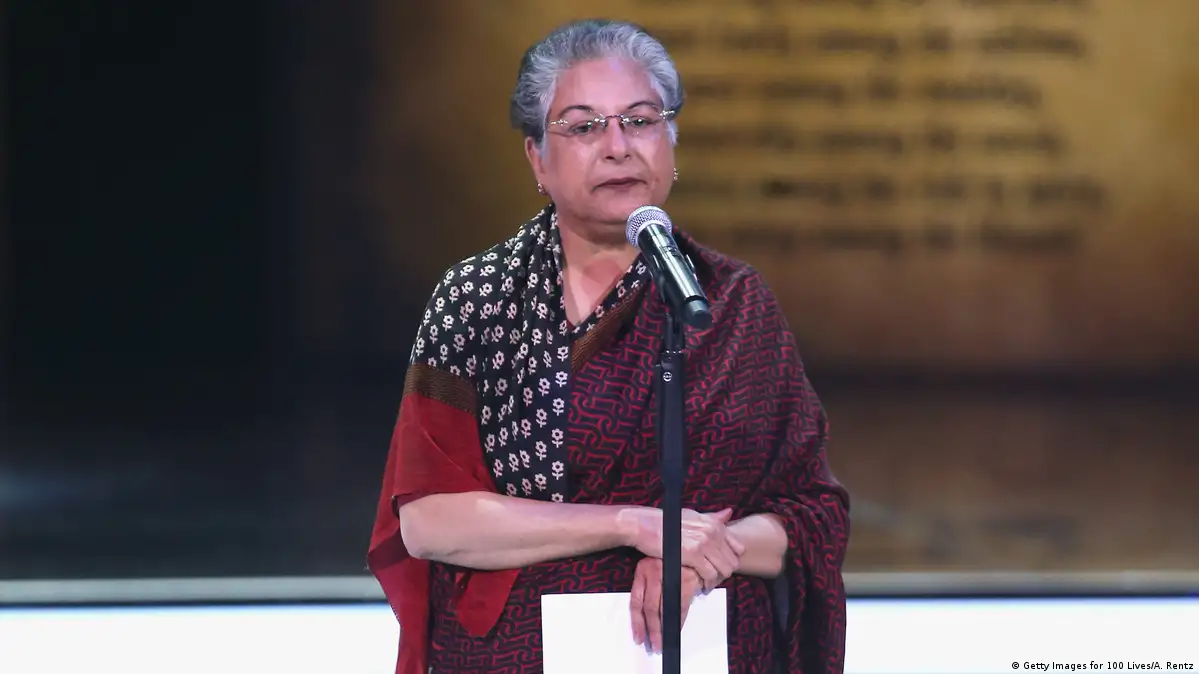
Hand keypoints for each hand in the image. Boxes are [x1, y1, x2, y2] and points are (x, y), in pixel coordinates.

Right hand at [619, 506, 744, 590]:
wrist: (644, 525)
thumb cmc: (665, 521)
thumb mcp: (692, 515)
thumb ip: (712, 518)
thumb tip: (728, 513)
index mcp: (714, 523)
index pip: (738, 547)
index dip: (731, 560)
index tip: (720, 565)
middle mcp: (713, 532)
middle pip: (733, 561)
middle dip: (724, 572)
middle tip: (713, 578)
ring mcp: (704, 543)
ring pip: (724, 570)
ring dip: (717, 580)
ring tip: (707, 583)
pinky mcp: (693, 555)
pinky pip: (710, 575)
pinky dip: (707, 583)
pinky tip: (700, 585)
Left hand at [629, 557, 704, 653]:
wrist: (695, 547)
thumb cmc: (674, 560)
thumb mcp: (656, 566)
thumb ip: (650, 585)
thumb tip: (647, 614)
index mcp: (642, 570)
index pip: (635, 600)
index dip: (636, 622)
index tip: (638, 637)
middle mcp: (653, 573)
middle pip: (648, 608)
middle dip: (650, 630)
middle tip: (653, 645)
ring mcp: (669, 576)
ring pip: (662, 610)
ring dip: (662, 629)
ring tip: (662, 642)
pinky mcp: (685, 581)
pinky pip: (679, 607)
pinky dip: (678, 621)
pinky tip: (675, 630)